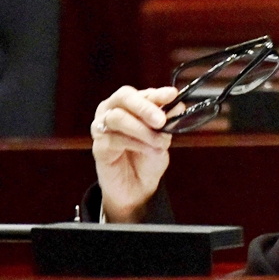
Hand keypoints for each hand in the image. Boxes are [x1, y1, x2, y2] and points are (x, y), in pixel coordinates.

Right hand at [91, 86, 184, 222]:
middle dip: (145, 107)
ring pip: (118, 118)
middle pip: (124, 97)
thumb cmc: (149, 157)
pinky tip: (149, 151)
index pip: (143, 93)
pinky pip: (115, 139)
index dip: (158, 94)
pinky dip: (136, 144)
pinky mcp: (98, 146)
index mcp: (130, 104)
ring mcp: (102, 127)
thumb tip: (179, 104)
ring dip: (142, 130)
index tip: (172, 95)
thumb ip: (168, 121)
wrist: (138, 187)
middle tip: (161, 120)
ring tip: (160, 143)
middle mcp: (112, 110)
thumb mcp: (163, 137)